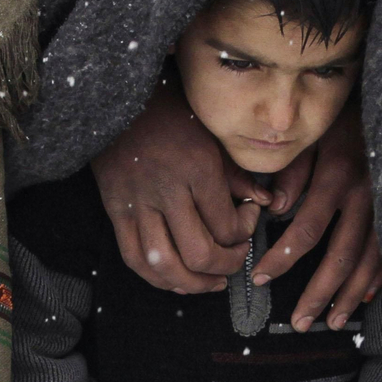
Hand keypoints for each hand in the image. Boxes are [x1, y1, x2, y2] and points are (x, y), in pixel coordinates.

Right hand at [90, 80, 260, 292]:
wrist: (116, 99)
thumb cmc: (170, 111)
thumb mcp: (211, 134)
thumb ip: (237, 173)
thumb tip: (265, 201)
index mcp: (196, 169)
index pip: (227, 225)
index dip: (245, 234)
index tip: (249, 218)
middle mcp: (167, 191)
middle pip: (200, 253)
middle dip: (226, 266)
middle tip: (237, 258)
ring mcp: (138, 204)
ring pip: (165, 264)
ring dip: (193, 283)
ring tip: (211, 281)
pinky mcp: (117, 211)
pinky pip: (134, 258)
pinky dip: (157, 277)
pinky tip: (176, 279)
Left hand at [251, 102, 381, 331]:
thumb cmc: (346, 117)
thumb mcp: (313, 134)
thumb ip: (293, 170)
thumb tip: (275, 210)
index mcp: (338, 177)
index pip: (306, 229)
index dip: (281, 258)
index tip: (260, 278)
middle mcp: (367, 197)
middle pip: (340, 257)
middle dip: (318, 294)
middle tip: (300, 322)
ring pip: (368, 263)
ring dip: (348, 297)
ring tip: (331, 323)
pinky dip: (377, 280)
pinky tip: (362, 300)